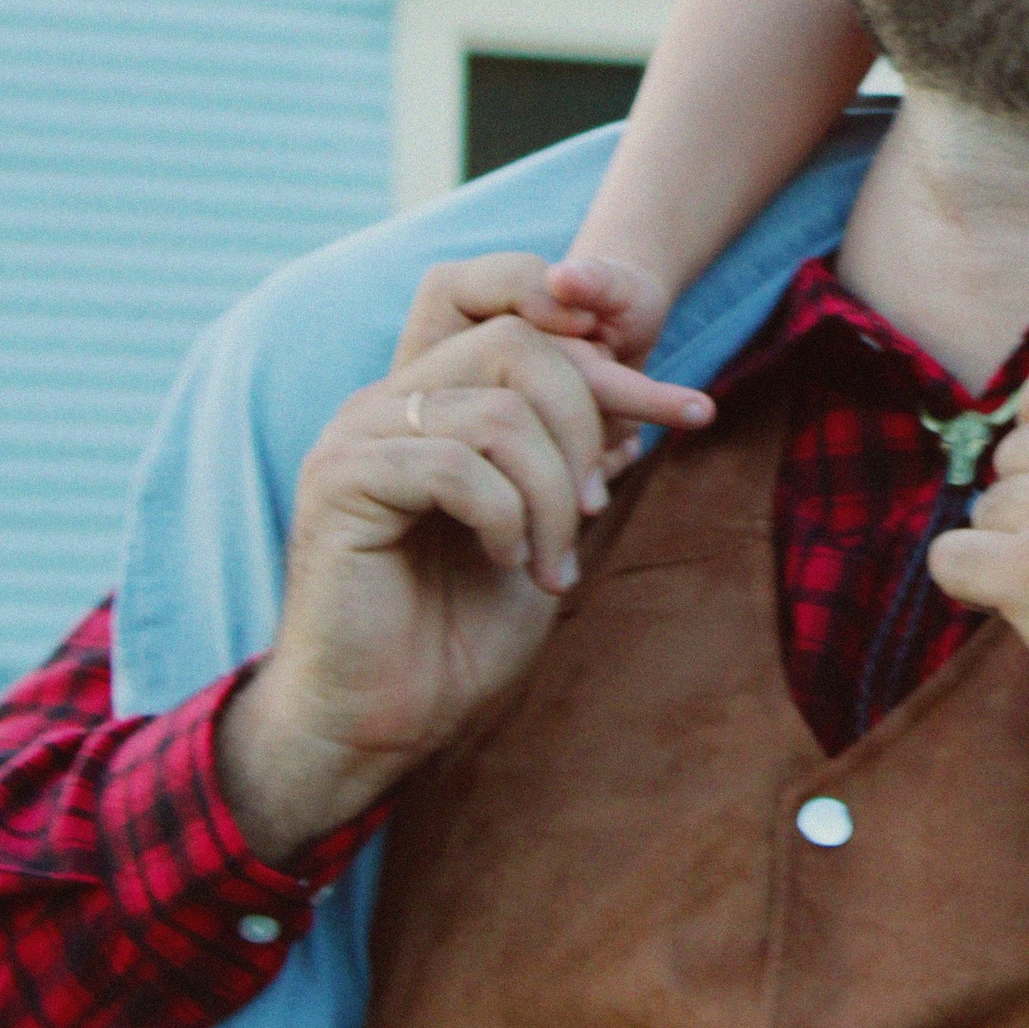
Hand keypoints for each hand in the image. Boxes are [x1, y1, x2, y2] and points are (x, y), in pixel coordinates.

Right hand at [219, 269, 715, 863]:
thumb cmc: (457, 632)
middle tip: (603, 503)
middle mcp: (387, 399)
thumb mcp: (546, 529)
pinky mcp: (340, 484)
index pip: (511, 307)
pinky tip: (508, 563)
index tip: (688, 410)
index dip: (606, 346)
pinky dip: (506, 517)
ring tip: (556, 561)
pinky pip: (455, 464)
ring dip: (554, 491)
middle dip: (590, 419)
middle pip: (517, 343)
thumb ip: (578, 460)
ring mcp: (358, 435)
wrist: (378, 720)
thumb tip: (639, 405)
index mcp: (432, 397)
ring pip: (496, 409)